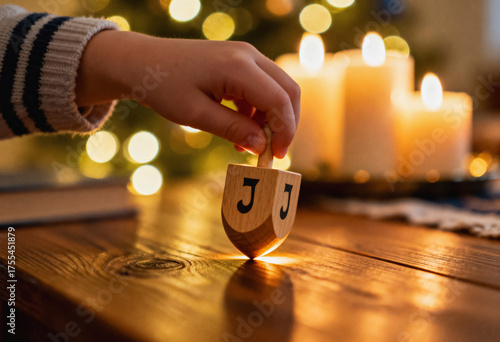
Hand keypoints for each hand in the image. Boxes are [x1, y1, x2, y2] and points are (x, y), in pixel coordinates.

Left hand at [76, 31, 299, 157]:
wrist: (141, 61)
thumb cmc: (163, 86)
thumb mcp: (196, 114)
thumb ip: (233, 129)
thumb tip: (262, 146)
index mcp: (239, 67)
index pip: (279, 100)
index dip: (284, 131)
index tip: (276, 157)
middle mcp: (248, 55)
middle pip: (288, 90)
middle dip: (286, 123)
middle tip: (273, 152)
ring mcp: (244, 55)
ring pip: (277, 88)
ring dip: (270, 118)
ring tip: (248, 144)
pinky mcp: (238, 61)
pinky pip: (261, 87)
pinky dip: (258, 110)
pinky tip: (241, 130)